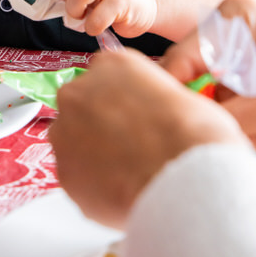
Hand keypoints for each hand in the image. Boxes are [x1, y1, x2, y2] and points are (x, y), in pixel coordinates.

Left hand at [49, 48, 245, 229]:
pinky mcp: (62, 169)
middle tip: (130, 150)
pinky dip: (92, 186)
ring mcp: (66, 129)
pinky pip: (75, 177)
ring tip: (127, 174)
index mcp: (112, 65)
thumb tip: (149, 116)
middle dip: (101, 128)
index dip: (119, 104)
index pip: (104, 77)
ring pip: (74, 142)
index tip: (131, 120)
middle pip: (83, 108)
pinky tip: (120, 191)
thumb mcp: (178, 93)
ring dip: (93, 155)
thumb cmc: (193, 136)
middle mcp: (80, 90)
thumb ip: (149, 97)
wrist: (184, 177)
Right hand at [162, 0, 255, 166]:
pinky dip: (208, 138)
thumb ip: (227, 112)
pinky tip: (206, 148)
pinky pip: (211, 124)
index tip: (160, 116)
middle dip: (179, 108)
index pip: (183, 54)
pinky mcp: (238, 107)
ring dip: (192, 126)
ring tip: (188, 145)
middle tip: (173, 136)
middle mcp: (226, 46)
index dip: (169, 86)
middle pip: (182, 78)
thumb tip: (183, 124)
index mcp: (233, 21)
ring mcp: (230, 78)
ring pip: (193, 104)